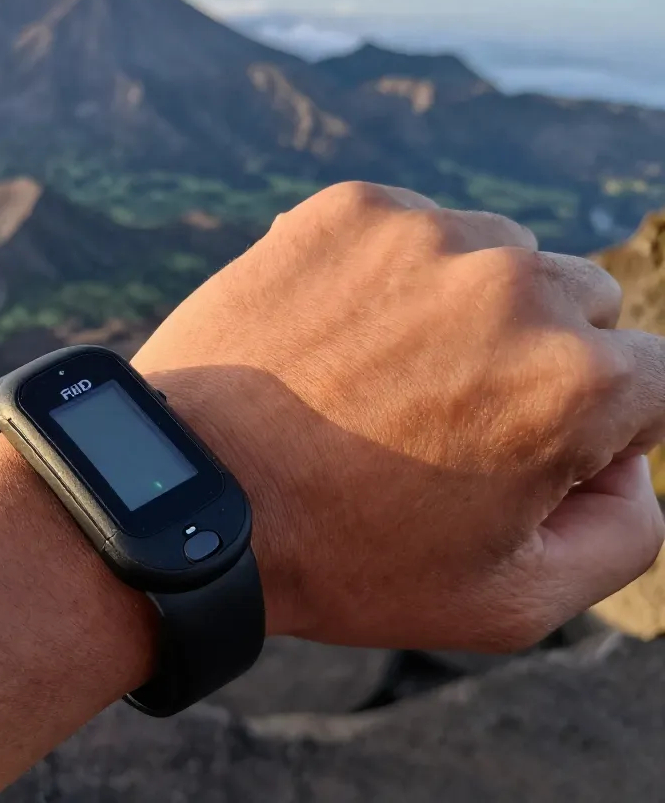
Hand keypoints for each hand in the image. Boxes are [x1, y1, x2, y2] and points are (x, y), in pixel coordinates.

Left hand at [133, 182, 664, 651]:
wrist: (191, 494)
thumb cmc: (344, 557)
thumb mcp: (510, 599)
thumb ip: (622, 532)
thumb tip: (632, 463)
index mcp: (578, 381)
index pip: (650, 381)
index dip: (591, 428)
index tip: (515, 451)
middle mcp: (515, 285)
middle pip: (581, 306)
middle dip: (538, 358)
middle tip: (443, 417)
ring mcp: (426, 236)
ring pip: (499, 256)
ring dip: (466, 307)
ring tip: (382, 377)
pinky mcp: (349, 210)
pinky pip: (413, 231)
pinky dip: (392, 274)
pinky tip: (338, 335)